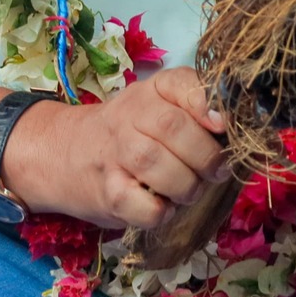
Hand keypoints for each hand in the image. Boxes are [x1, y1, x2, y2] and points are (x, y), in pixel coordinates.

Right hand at [4, 67, 228, 229]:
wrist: (61, 153)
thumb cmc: (127, 131)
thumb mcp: (157, 106)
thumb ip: (195, 110)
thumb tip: (234, 128)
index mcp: (151, 91)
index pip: (182, 84)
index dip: (207, 104)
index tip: (223, 125)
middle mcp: (130, 116)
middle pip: (176, 129)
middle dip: (207, 156)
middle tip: (216, 171)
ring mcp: (115, 154)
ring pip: (161, 168)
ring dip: (188, 186)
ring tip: (190, 190)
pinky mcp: (106, 193)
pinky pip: (145, 207)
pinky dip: (163, 212)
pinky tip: (164, 207)